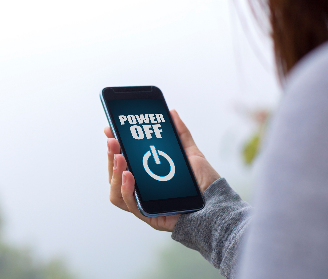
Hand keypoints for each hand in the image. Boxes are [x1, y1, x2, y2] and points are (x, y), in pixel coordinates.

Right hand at [105, 109, 220, 231]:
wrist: (218, 204)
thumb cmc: (203, 183)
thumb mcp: (191, 154)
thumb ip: (180, 133)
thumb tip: (171, 112)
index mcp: (146, 176)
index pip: (122, 162)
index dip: (113, 147)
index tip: (110, 129)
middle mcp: (142, 190)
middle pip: (115, 175)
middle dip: (110, 156)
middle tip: (113, 141)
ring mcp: (144, 204)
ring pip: (115, 192)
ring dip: (114, 173)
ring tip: (119, 158)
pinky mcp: (149, 216)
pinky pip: (130, 205)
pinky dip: (125, 189)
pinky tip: (129, 175)